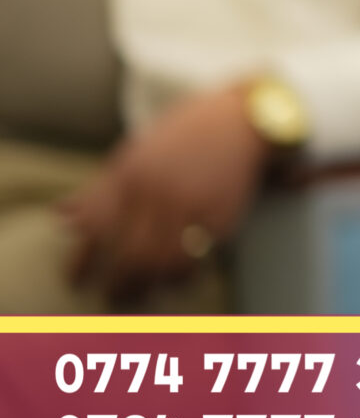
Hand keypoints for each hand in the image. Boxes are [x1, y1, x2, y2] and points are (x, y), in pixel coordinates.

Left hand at [59, 84, 267, 302]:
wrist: (240, 119)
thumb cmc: (182, 136)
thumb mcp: (134, 154)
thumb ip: (100, 188)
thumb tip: (62, 215)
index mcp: (130, 175)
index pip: (95, 229)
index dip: (81, 261)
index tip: (76, 281)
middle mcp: (157, 192)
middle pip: (129, 254)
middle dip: (118, 284)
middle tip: (114, 297)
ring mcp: (190, 204)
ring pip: (162, 262)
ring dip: (149, 285)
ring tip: (142, 295)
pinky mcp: (220, 215)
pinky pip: (195, 257)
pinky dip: (181, 275)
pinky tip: (175, 280)